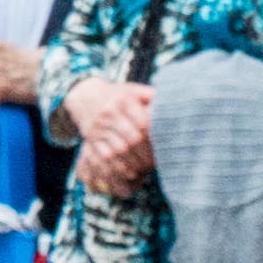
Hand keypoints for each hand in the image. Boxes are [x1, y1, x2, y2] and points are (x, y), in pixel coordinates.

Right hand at [68, 74, 153, 190]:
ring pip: (118, 150)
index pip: (143, 123)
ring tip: (144, 170)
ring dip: (133, 164)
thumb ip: (152, 96)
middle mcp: (109, 113)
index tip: (164, 148)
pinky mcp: (91, 139)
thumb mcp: (134, 90)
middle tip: (155, 164)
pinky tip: (129, 172)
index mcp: (124, 100)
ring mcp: (98, 127)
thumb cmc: (118, 95)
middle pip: (132, 139)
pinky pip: (103, 157)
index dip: (155, 139)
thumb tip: (175, 103)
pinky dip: (117, 168)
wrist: (87, 95)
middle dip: (146, 155)